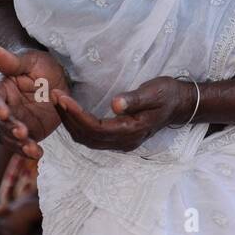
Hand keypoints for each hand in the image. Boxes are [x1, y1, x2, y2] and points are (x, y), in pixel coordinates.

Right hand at [0, 46, 68, 159]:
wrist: (56, 78)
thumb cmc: (39, 64)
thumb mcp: (30, 60)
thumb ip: (13, 61)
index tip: (4, 113)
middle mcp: (3, 108)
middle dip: (10, 129)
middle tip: (22, 133)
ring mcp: (14, 122)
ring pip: (8, 137)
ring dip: (18, 145)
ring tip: (33, 149)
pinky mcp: (27, 133)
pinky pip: (22, 145)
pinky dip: (28, 151)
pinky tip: (37, 154)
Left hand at [51, 76, 196, 153]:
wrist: (180, 103)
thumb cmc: (168, 94)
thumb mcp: (154, 92)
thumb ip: (134, 100)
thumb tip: (115, 104)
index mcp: (131, 131)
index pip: (95, 128)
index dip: (75, 114)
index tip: (62, 97)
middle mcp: (123, 142)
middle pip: (86, 136)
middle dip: (67, 117)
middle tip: (54, 96)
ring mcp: (121, 142)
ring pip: (86, 139)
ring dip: (70, 122)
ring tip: (58, 101)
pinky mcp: (118, 138)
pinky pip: (91, 137)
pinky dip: (77, 124)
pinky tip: (70, 111)